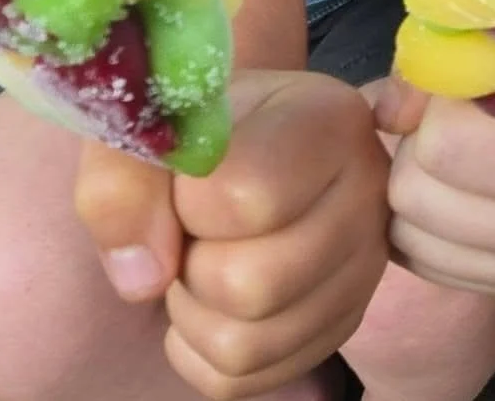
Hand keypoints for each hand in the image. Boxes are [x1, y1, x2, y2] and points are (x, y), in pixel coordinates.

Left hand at [73, 70, 390, 399]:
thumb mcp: (143, 122)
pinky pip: (243, 380)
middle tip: (189, 231)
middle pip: (253, 286)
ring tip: (200, 259)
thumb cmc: (191, 126)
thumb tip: (145, 280)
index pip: (247, 198)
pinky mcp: (342, 321)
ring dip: (192, 313)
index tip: (189, 178)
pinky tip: (209, 297)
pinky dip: (199, 350)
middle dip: (191, 267)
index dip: (187, 203)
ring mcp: (366, 264)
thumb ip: (124, 178)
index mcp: (330, 120)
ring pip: (247, 346)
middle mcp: (370, 193)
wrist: (231, 143)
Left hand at [375, 13, 494, 295]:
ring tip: (467, 146)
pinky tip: (465, 184)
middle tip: (460, 115)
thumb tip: (385, 115)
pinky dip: (425, 221)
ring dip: (418, 181)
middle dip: (419, 142)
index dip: (438, 99)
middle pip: (416, 192)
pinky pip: (423, 262)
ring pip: (409, 232)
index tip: (472, 78)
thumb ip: (445, 58)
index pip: (447, 144)